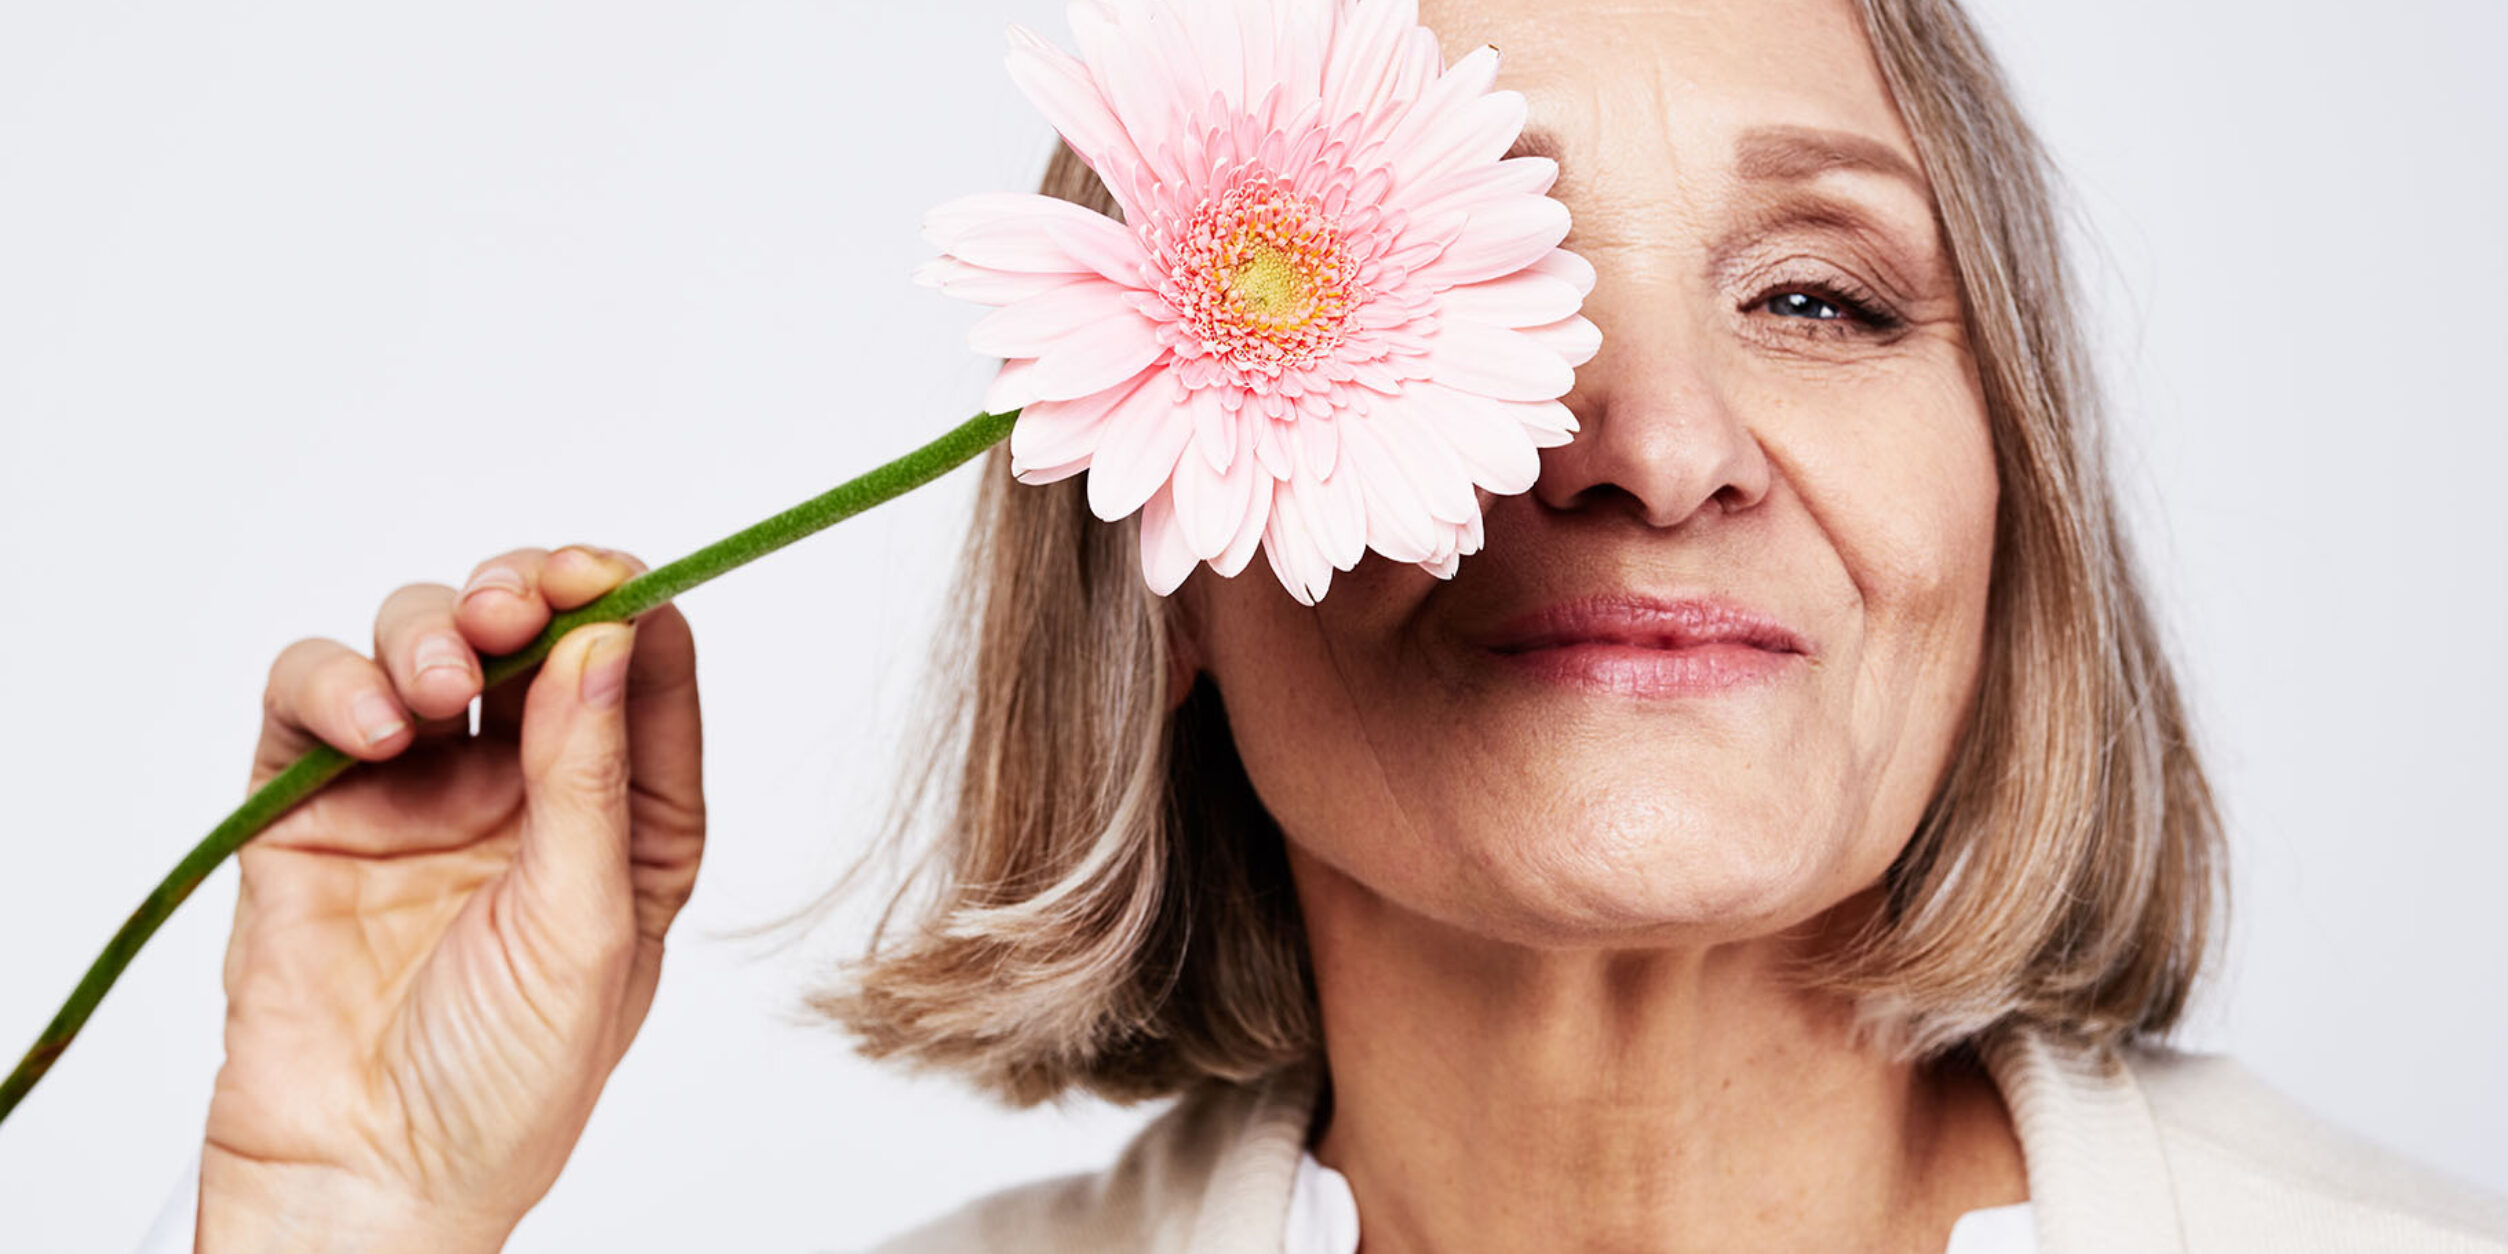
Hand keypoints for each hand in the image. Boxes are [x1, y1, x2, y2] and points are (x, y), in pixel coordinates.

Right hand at [197, 545, 704, 1251]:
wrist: (369, 1179)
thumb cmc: (507, 1084)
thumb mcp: (587, 929)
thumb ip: (592, 780)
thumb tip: (610, 637)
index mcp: (623, 816)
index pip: (639, 669)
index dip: (625, 603)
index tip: (608, 574)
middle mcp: (524, 789)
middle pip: (527, 632)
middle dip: (524, 594)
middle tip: (514, 606)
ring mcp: (414, 791)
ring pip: (422, 643)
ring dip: (431, 633)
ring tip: (438, 691)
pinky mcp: (310, 808)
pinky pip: (312, 698)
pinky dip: (334, 683)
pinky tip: (371, 728)